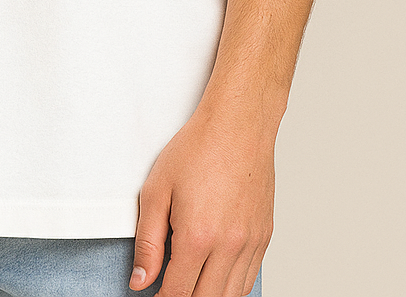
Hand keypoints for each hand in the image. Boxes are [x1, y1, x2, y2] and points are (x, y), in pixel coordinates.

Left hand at [130, 105, 274, 296]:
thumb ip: (148, 242)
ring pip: (231, 295)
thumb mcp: (157, 190)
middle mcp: (229, 246)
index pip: (178, 294)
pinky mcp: (264, 237)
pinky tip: (216, 277)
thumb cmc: (197, 149)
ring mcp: (250, 243)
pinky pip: (249, 280)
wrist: (238, 125)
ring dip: (208, 296)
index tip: (152, 296)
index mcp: (198, 236)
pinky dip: (231, 287)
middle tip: (169, 289)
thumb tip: (141, 280)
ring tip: (191, 284)